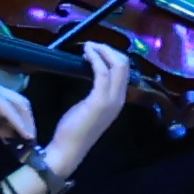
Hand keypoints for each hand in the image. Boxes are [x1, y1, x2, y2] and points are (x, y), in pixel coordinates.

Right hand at [0, 77, 37, 146]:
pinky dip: (17, 122)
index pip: (14, 103)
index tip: (27, 135)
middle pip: (21, 102)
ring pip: (18, 104)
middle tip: (32, 138)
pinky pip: (8, 109)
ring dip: (26, 122)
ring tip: (30, 138)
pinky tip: (22, 134)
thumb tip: (13, 133)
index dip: (23, 119)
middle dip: (29, 120)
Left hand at [40, 43, 131, 181]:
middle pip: (124, 65)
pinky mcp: (99, 100)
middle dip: (109, 50)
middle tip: (93, 45)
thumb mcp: (88, 107)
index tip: (96, 49)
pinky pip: (102, 72)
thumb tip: (92, 74)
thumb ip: (95, 93)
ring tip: (88, 46)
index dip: (112, 56)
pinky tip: (86, 53)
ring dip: (102, 51)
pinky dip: (95, 59)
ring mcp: (111, 99)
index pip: (124, 71)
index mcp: (118, 100)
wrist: (69, 149)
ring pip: (116, 66)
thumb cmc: (74, 130)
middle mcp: (119, 98)